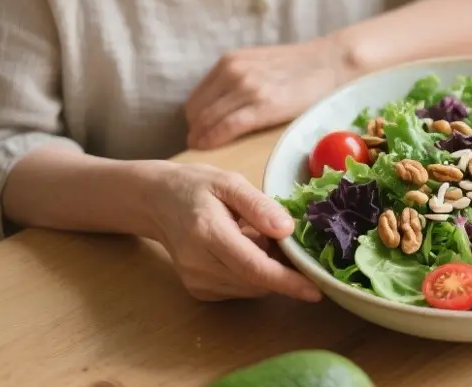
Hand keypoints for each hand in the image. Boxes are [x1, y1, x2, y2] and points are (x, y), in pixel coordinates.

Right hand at [145, 162, 321, 301]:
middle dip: (283, 269)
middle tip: (286, 238)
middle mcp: (198, 264)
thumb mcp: (229, 182)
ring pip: (250, 289)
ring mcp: (195, 281)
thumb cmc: (195, 186)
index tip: (316, 290)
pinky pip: (239, 290)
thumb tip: (288, 230)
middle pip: (255, 282)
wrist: (155, 201)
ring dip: (268, 271)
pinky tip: (245, 249)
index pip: (254, 267)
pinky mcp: (198, 290)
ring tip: (259, 237)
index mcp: (207, 233)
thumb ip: (258, 206)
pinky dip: (253, 275)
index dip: (287, 281)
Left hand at [185, 37, 353, 149]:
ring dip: (201, 137)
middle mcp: (234, 72)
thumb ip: (236, 78)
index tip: (197, 132)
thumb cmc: (298, 68)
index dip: (194, 119)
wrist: (330, 63)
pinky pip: (226, 127)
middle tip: (200, 144)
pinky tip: (209, 147)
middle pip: (197, 110)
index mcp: (230, 62)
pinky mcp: (263, 105)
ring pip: (208, 120)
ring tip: (204, 148)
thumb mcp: (258, 63)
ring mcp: (247, 88)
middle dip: (195, 130)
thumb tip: (216, 105)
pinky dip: (213, 139)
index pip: (196, 98)